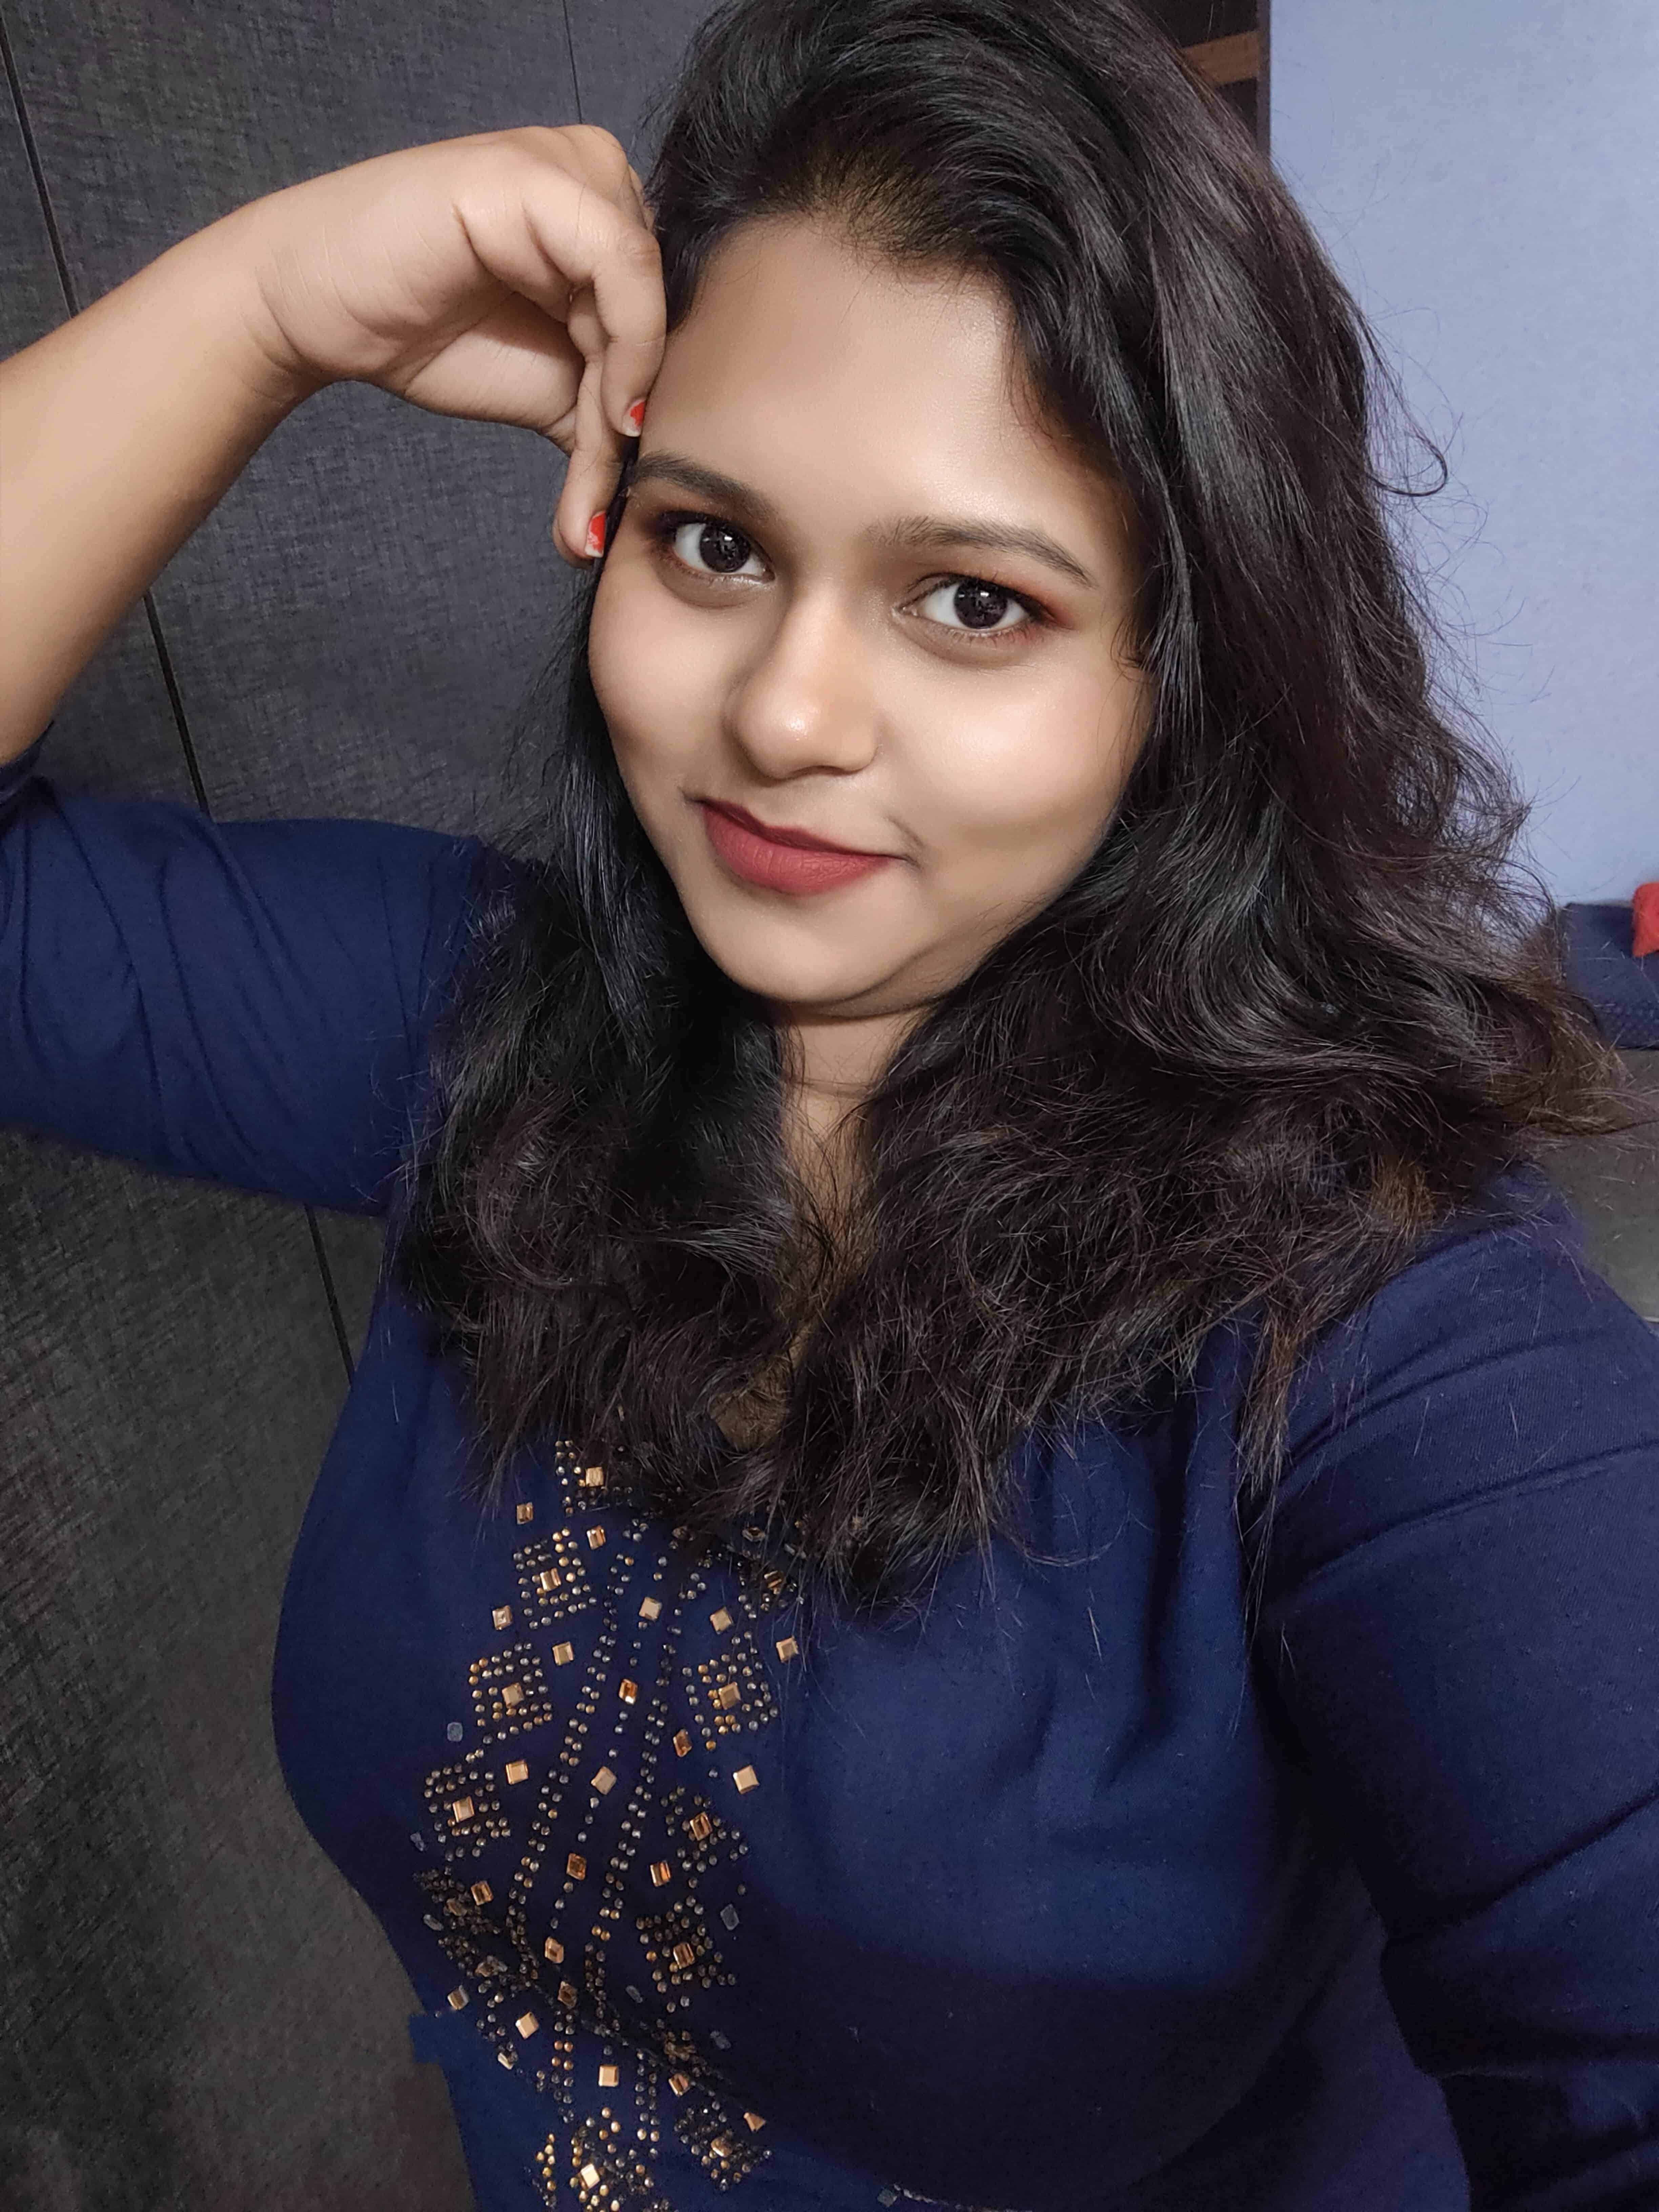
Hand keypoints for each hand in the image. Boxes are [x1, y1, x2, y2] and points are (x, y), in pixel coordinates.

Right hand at [225, 127, 664, 562]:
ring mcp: (569, 166)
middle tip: (597, 499)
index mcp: (608, 219)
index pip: (673, 315)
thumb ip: (610, 409)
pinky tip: (610, 416)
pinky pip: (621, 265)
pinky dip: (627, 351)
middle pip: (666, 312)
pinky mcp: (536, 175)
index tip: (627, 492)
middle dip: (639, 418)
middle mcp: (600, 179)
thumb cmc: (429, 336)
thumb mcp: (549, 387)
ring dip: (627, 401)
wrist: (324, 311)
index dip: (662, 408)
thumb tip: (668, 472)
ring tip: (593, 471)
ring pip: (651, 299)